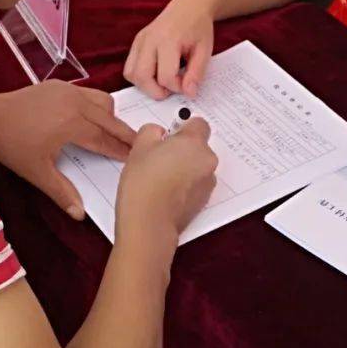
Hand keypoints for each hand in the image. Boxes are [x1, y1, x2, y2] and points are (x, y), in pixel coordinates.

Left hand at [0, 82, 135, 219]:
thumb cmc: (11, 143)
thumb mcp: (36, 171)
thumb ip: (61, 192)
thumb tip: (79, 214)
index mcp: (73, 124)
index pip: (105, 140)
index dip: (121, 150)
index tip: (136, 157)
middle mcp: (76, 104)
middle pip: (110, 119)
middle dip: (125, 133)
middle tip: (139, 145)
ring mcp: (69, 91)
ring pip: (103, 101)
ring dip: (111, 117)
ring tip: (114, 133)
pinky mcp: (60, 85)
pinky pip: (89, 94)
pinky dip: (97, 106)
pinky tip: (92, 118)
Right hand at [115, 117, 217, 246]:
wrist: (149, 223)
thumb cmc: (144, 184)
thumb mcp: (139, 147)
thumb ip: (151, 131)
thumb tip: (158, 133)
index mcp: (194, 143)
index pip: (199, 124)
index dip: (183, 128)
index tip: (169, 135)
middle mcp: (206, 161)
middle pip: (198, 146)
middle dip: (182, 149)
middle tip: (159, 157)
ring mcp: (207, 183)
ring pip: (198, 166)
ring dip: (184, 167)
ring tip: (160, 177)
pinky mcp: (203, 201)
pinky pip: (196, 184)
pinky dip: (185, 185)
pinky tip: (165, 191)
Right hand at [124, 0, 214, 100]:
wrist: (189, 6)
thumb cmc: (198, 27)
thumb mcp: (204, 50)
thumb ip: (196, 73)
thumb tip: (188, 94)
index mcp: (169, 40)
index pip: (165, 76)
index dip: (177, 88)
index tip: (186, 84)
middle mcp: (149, 39)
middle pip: (142, 77)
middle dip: (156, 91)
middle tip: (171, 89)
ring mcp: (140, 40)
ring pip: (131, 74)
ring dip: (145, 85)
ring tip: (163, 80)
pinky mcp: (136, 42)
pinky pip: (129, 67)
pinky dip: (140, 76)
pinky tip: (156, 72)